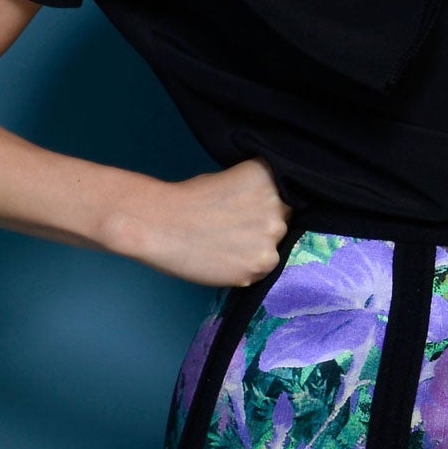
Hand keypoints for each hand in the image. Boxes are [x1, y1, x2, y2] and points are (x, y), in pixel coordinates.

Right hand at [111, 158, 290, 286]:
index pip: (286, 193)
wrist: (161, 224)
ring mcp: (271, 239)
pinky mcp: (259, 266)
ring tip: (228, 245)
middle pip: (283, 220)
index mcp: (270, 179)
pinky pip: (261, 269)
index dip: (270, 203)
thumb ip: (256, 193)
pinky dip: (247, 266)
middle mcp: (278, 207)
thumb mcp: (232, 180)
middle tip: (236, 229)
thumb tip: (268, 206)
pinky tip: (225, 259)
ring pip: (274, 246)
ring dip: (258, 247)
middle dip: (265, 225)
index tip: (252, 210)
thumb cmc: (189, 197)